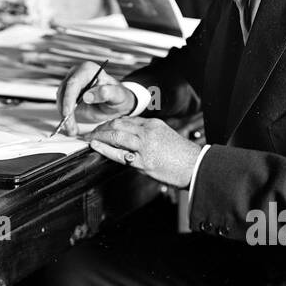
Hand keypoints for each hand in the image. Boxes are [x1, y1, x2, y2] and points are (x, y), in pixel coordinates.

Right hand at [56, 61, 134, 135]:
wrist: (116, 103)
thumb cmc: (118, 96)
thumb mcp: (118, 95)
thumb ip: (107, 93)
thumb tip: (88, 96)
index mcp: (88, 70)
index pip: (73, 83)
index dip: (68, 98)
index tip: (68, 112)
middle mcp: (76, 75)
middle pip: (64, 92)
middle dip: (65, 111)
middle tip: (71, 127)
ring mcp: (71, 86)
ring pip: (61, 101)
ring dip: (65, 117)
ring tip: (72, 130)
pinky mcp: (68, 96)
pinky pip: (63, 107)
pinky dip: (65, 118)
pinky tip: (71, 127)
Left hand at [86, 117, 201, 189]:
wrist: (195, 166)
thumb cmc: (182, 154)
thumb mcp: (165, 135)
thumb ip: (148, 134)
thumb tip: (131, 135)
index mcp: (153, 124)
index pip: (126, 119)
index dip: (111, 123)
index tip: (103, 127)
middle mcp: (147, 132)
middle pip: (117, 124)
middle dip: (101, 127)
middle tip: (92, 132)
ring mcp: (144, 146)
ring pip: (115, 135)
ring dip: (99, 135)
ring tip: (90, 138)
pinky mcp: (143, 162)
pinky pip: (119, 154)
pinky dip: (104, 148)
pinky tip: (95, 145)